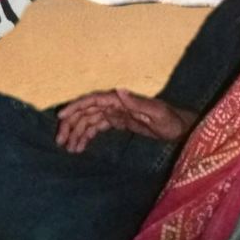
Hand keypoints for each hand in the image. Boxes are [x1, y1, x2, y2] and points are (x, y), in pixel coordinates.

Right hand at [56, 89, 195, 152]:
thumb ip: (137, 103)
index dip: (76, 107)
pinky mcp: (118, 122)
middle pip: (87, 111)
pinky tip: (79, 147)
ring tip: (68, 149)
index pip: (93, 101)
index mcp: (121, 100)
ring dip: (77, 133)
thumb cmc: (170, 120)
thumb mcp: (156, 113)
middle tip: (60, 141)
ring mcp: (116, 113)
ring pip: (89, 121)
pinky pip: (97, 128)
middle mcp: (116, 104)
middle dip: (72, 124)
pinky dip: (86, 136)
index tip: (61, 117)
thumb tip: (118, 90)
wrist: (179, 129)